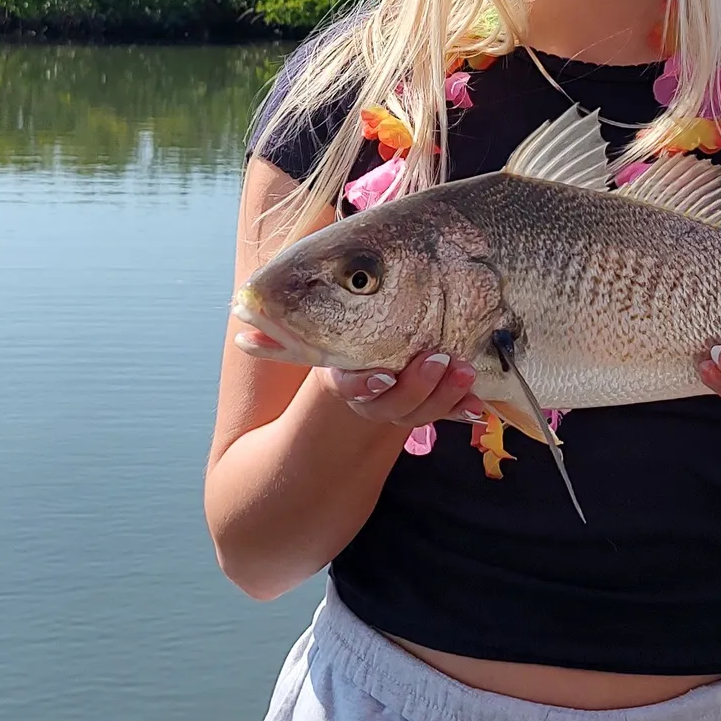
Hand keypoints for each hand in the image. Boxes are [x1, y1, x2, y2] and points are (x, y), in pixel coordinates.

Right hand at [236, 329, 482, 430]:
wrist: (355, 381)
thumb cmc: (344, 325)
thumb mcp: (324, 319)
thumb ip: (296, 317)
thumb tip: (242, 305)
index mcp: (341, 375)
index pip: (346, 385)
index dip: (362, 384)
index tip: (379, 375)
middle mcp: (368, 398)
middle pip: (391, 404)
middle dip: (417, 386)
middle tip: (439, 358)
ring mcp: (398, 407)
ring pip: (420, 412)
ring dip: (444, 394)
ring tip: (463, 367)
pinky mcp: (427, 405)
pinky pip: (446, 414)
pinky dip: (462, 408)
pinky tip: (478, 403)